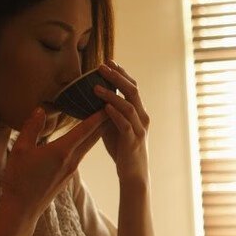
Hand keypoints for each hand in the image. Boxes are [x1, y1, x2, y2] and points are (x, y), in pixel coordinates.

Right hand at [2, 107, 105, 219]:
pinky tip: (85, 139)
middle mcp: (72, 160)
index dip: (98, 115)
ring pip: (88, 146)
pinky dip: (87, 143)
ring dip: (97, 132)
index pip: (85, 129)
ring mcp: (72, 169)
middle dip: (104, 121)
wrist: (23, 209)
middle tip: (114, 106)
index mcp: (62, 151)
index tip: (109, 102)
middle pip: (93, 137)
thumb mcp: (20, 150)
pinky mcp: (68, 176)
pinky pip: (81, 154)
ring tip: (103, 119)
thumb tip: (40, 110)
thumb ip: (31, 128)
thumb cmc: (19, 179)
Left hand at [94, 61, 150, 181]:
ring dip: (112, 95)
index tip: (109, 61)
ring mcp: (139, 129)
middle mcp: (142, 117)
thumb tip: (92, 97)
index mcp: (139, 112)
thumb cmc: (123, 149)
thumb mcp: (115, 126)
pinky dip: (115, 114)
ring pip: (129, 106)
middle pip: (133, 91)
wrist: (134, 174)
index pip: (132, 87)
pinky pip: (125, 125)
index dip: (121, 73)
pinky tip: (104, 107)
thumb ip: (109, 112)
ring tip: (96, 87)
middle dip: (117, 77)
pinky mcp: (133, 141)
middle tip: (102, 66)